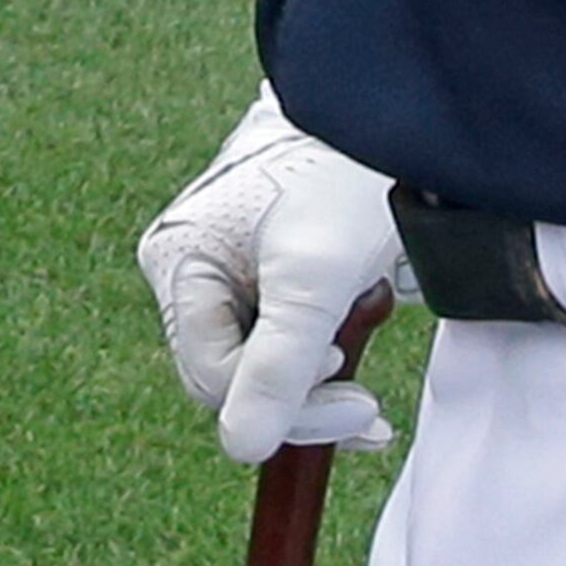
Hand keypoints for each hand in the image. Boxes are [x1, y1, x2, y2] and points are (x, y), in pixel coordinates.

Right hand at [137, 87, 415, 458]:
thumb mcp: (315, 279)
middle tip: (369, 409)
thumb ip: (277, 365)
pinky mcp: (266, 277)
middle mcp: (191, 269)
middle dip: (301, 401)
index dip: (280, 401)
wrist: (386, 118)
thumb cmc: (343, 179)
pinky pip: (280, 345)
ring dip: (316, 391)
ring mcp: (226, 273)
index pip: (212, 374)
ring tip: (371, 402)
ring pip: (259, 367)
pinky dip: (321, 369)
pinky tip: (359, 383)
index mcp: (179, 261)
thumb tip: (241, 447)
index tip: (355, 393)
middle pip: (232, 376)